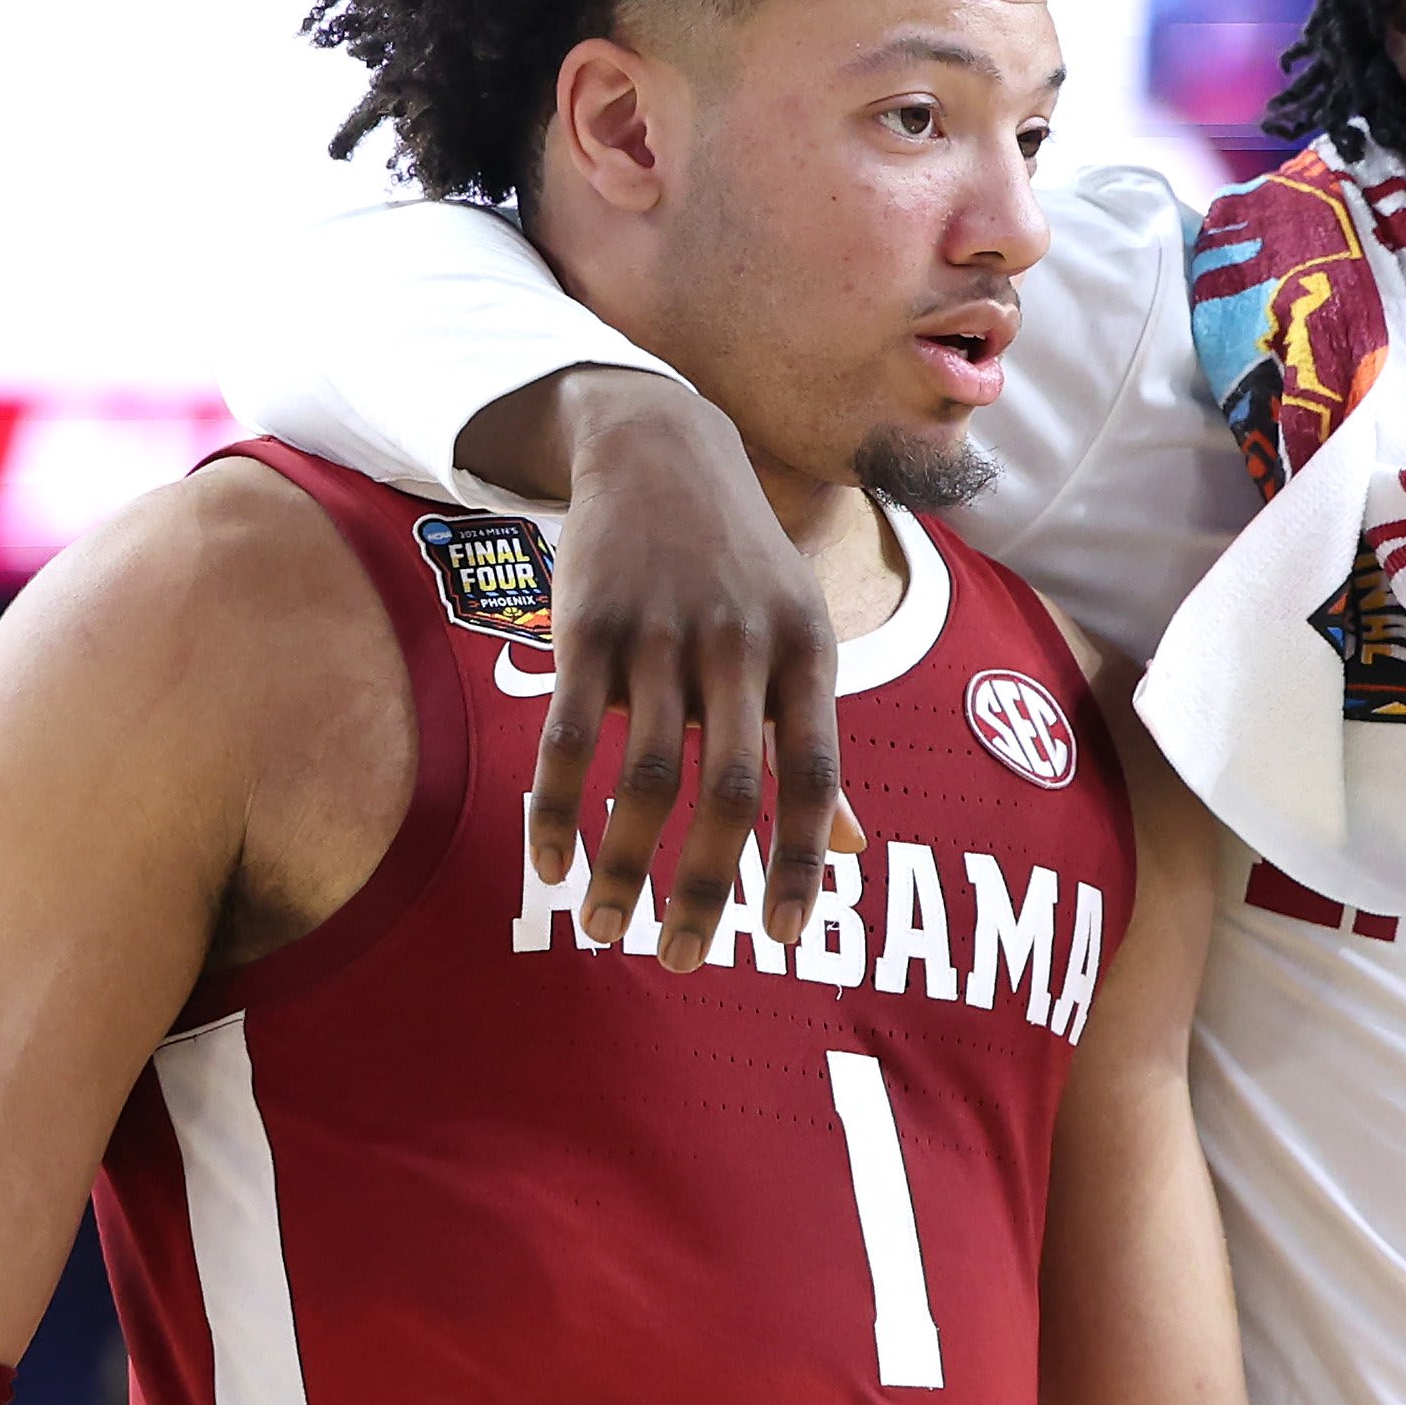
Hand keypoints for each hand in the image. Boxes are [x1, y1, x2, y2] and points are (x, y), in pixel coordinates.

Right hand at [480, 369, 856, 970]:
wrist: (661, 446)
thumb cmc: (741, 566)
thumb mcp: (797, 636)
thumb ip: (812, 743)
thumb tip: (853, 851)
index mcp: (804, 653)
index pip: (814, 775)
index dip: (800, 860)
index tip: (783, 935)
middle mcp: (739, 645)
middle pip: (730, 788)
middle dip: (705, 886)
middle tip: (682, 959)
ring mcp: (660, 634)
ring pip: (642, 774)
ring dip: (623, 864)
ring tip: (605, 928)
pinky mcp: (587, 627)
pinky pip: (567, 738)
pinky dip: (555, 809)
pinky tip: (552, 864)